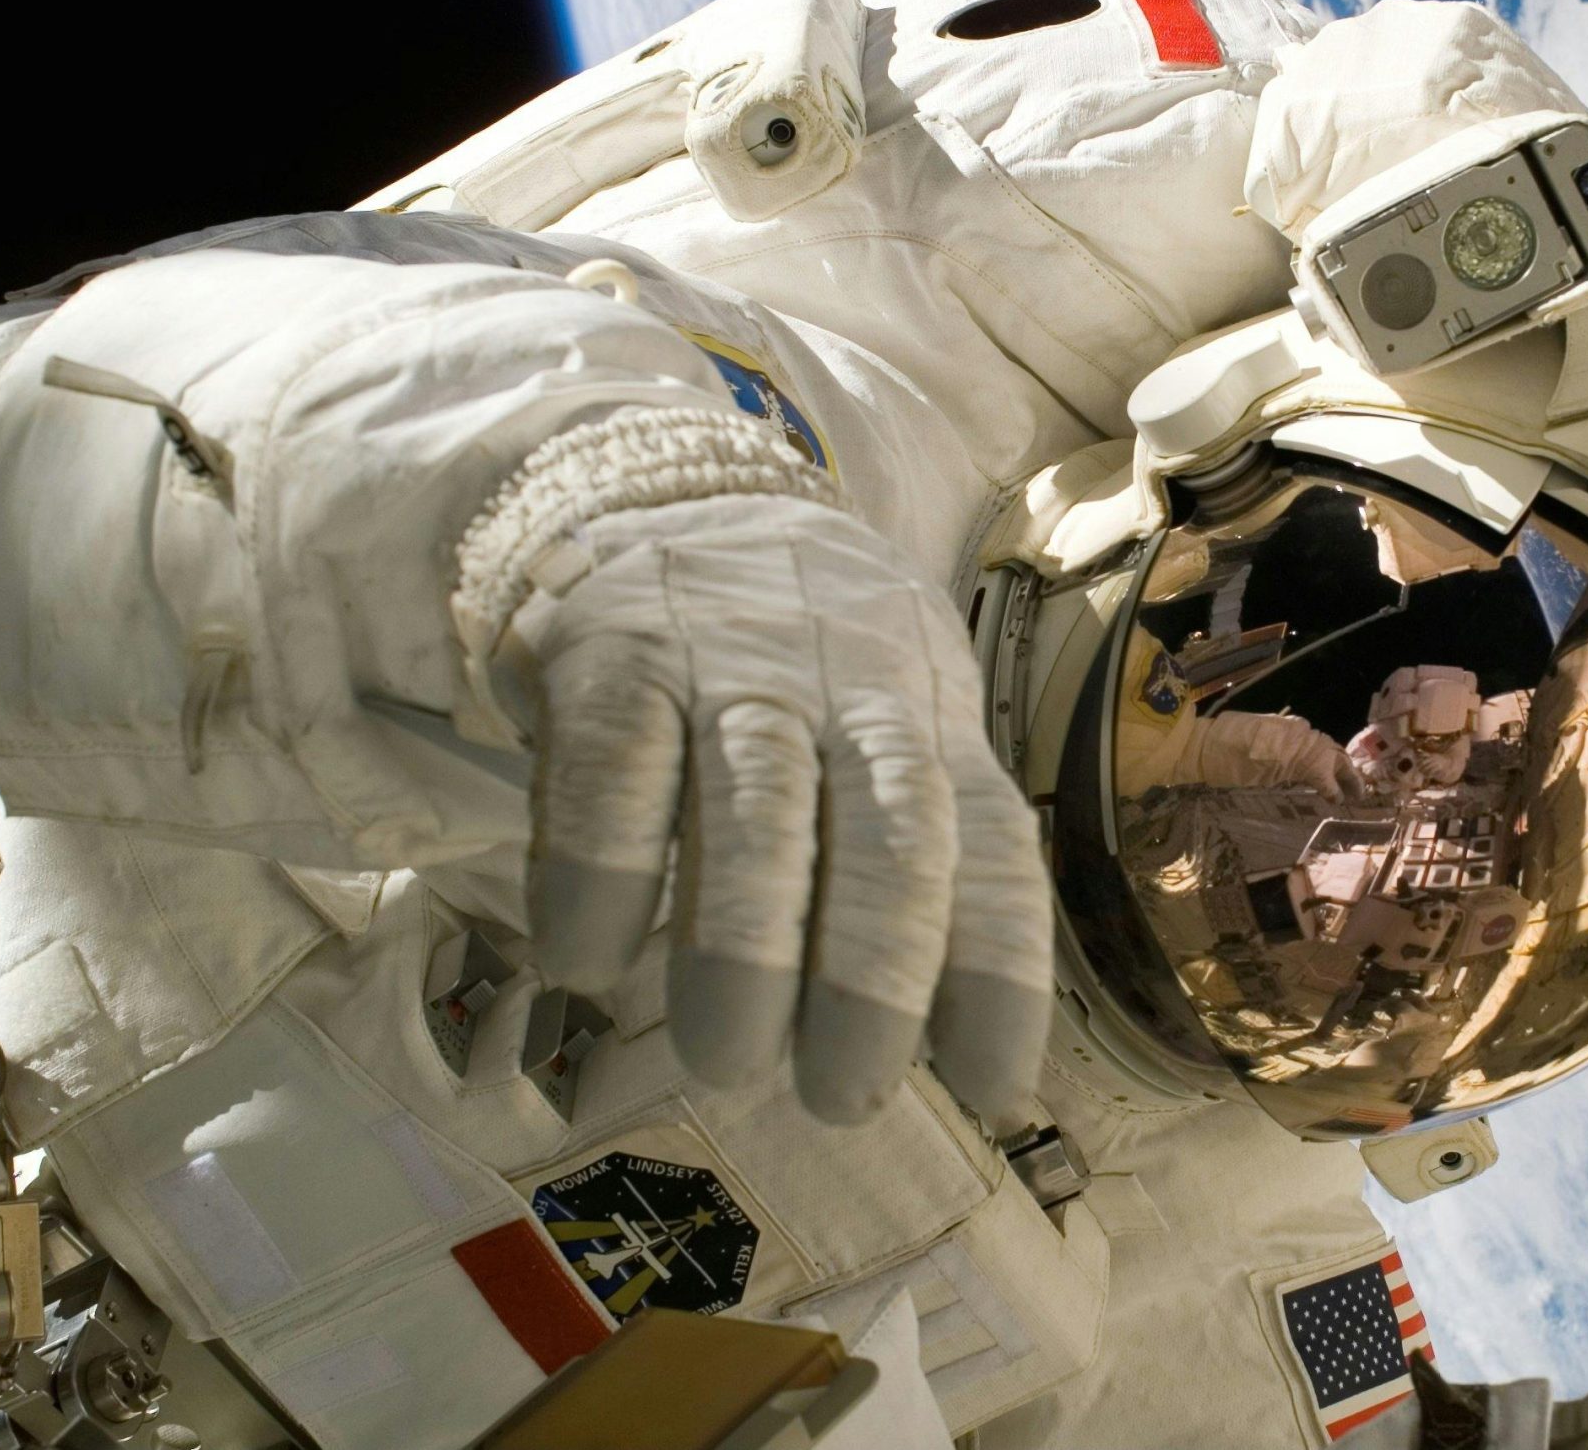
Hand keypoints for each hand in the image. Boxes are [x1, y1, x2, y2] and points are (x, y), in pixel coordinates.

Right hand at [510, 494, 1051, 1125]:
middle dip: (877, 977)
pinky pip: (612, 767)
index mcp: (930, 721)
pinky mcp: (614, 649)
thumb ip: (918, 859)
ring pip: (757, 808)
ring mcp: (730, 663)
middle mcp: (848, 688)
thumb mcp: (890, 725)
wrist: (668, 492)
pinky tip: (590, 963)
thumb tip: (953, 1054)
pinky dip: (604, 871)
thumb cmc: (802, 664)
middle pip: (888, 836)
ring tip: (728, 1060)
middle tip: (846, 1096)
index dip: (997, 970)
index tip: (993, 1087)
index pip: (987, 851)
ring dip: (747, 947)